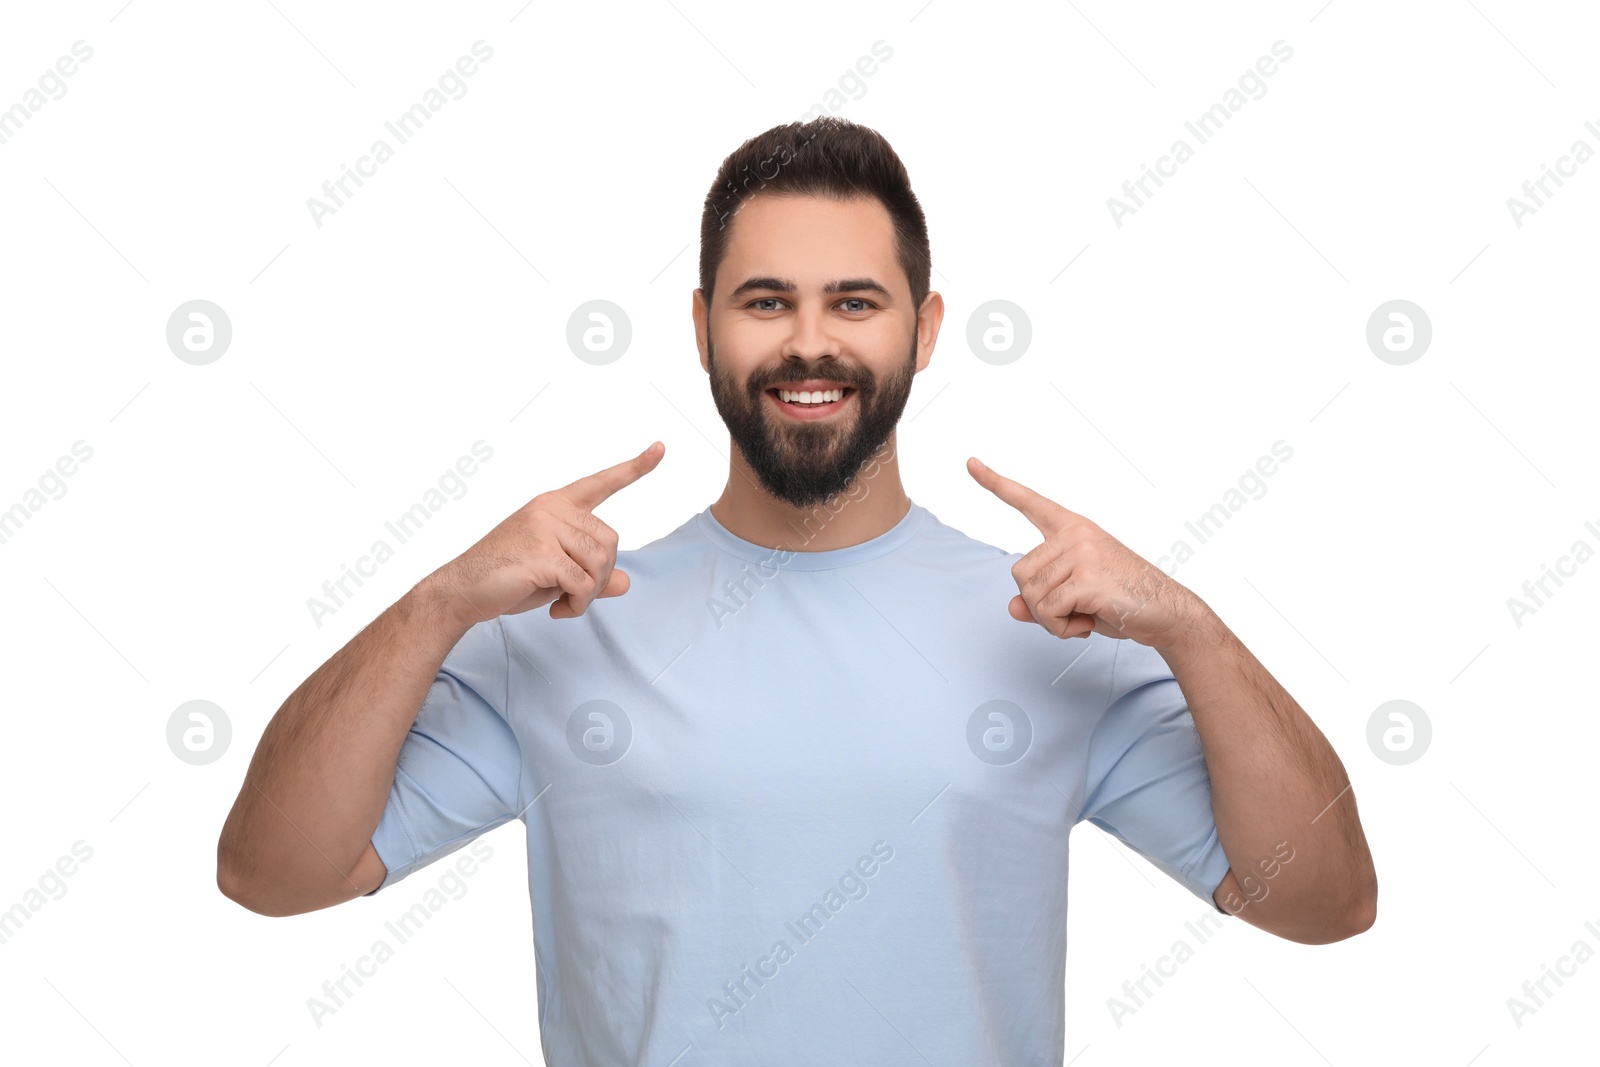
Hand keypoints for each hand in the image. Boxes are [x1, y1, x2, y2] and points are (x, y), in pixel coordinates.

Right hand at [425, 442, 663, 628]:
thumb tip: (626, 583)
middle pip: (611, 541)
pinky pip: (584, 583)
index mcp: (555, 504)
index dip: (634, 468)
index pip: (600, 482)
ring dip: (588, 593)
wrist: (461, 591)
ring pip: (600, 563)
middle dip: (600, 576)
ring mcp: (545, 528)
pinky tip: (556, 610)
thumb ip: (591, 575)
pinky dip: (577, 604)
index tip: (660, 448)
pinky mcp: (541, 553)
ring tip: (564, 602)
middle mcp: (551, 509)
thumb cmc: (507, 578)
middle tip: (575, 594)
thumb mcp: (555, 574)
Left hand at [967, 456, 1205, 650]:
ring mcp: (1081, 552)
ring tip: (1086, 614)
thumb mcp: (1074, 598)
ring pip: (1032, 596)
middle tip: (1074, 610)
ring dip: (1052, 620)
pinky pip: (1048, 612)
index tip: (971, 463)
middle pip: (1020, 575)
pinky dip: (1062, 629)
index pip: (1029, 502)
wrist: (1167, 613)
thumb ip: (1040, 600)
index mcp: (1072, 528)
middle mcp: (1075, 534)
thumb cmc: (1121, 601)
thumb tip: (1012, 606)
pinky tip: (1088, 623)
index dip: (996, 484)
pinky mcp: (1086, 577)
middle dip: (1040, 604)